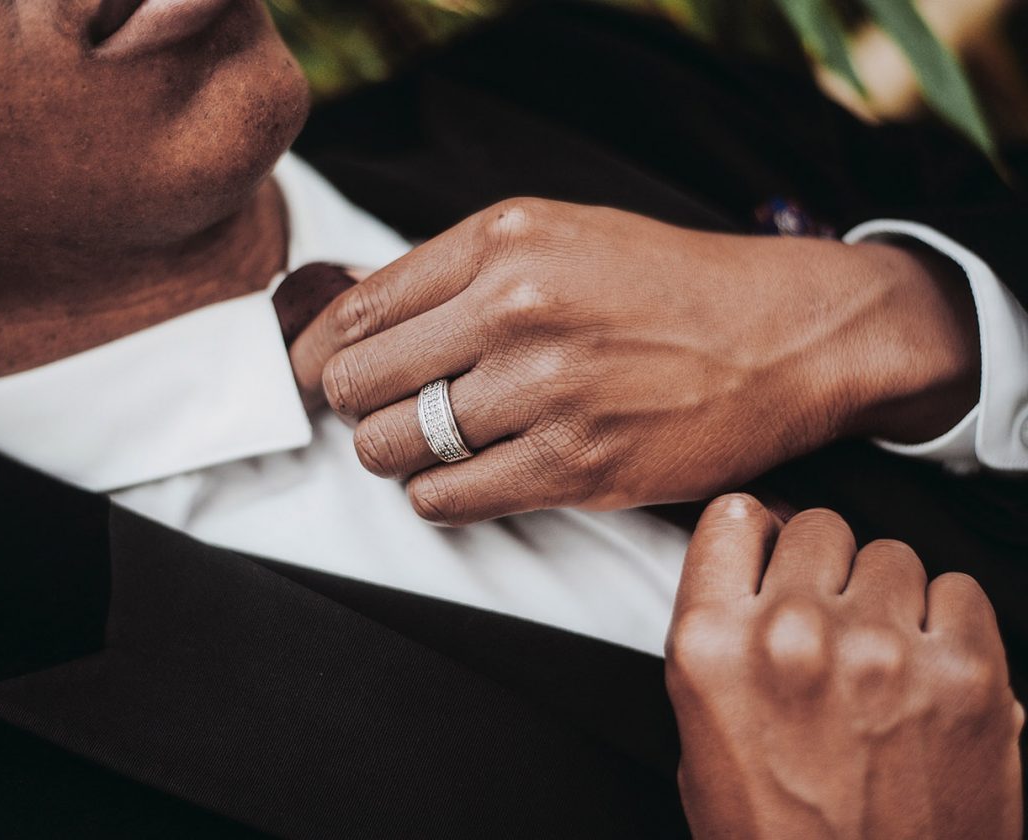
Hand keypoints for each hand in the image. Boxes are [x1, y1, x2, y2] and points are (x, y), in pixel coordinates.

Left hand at [290, 199, 978, 524]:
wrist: (785, 337)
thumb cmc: (669, 286)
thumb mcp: (561, 235)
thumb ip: (460, 270)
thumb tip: (356, 314)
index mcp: (503, 240)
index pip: (357, 308)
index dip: (316, 352)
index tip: (311, 375)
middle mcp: (516, 310)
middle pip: (358, 382)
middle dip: (354, 406)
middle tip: (377, 413)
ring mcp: (546, 391)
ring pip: (393, 447)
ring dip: (394, 454)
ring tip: (425, 445)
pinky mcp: (575, 466)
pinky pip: (447, 498)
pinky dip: (436, 494)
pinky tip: (463, 476)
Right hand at [665, 494, 1023, 839]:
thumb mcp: (701, 739)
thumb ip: (720, 642)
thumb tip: (750, 574)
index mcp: (712, 648)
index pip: (733, 518)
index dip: (754, 534)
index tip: (768, 548)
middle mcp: (791, 635)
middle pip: (816, 527)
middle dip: (822, 568)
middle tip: (829, 622)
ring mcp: (882, 650)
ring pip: (888, 553)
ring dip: (884, 596)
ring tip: (881, 659)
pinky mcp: (966, 673)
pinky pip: (958, 589)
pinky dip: (946, 620)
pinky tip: (927, 669)